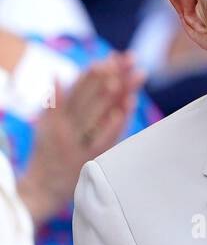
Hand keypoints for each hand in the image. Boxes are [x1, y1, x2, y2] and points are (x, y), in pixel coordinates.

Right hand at [16, 53, 143, 225]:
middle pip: (89, 95)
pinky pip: (100, 139)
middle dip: (109, 75)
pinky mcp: (86, 157)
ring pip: (95, 113)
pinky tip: (121, 111)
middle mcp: (65, 125)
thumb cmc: (48, 153)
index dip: (96, 70)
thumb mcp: (46, 124)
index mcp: (57, 114)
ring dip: (110, 94)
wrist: (41, 188)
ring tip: (125, 77)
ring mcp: (76, 141)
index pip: (79, 86)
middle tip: (126, 59)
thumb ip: (54, 101)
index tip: (114, 56)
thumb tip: (58, 75)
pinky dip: (110, 125)